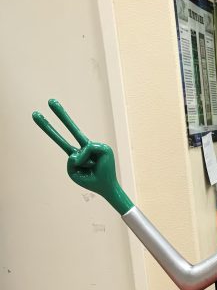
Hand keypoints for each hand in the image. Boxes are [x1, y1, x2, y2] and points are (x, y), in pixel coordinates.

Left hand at [32, 99, 132, 214]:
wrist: (106, 188)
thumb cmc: (91, 182)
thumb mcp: (73, 174)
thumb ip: (70, 162)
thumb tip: (76, 151)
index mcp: (77, 154)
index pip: (61, 140)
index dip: (50, 130)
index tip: (37, 117)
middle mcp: (85, 148)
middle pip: (72, 129)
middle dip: (61, 115)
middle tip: (50, 101)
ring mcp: (94, 146)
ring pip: (80, 149)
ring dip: (83, 163)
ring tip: (91, 169)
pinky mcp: (102, 147)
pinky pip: (87, 148)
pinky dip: (86, 158)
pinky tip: (94, 165)